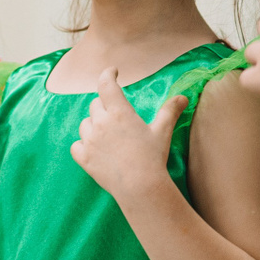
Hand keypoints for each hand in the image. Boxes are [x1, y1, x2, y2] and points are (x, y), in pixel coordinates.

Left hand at [70, 68, 182, 204]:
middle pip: (95, 105)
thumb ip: (170, 111)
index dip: (108, 74)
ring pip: (85, 124)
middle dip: (104, 106)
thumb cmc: (152, 158)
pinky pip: (76, 145)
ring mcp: (89, 141)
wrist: (140, 187)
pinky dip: (83, 145)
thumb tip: (183, 98)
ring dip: (93, 125)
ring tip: (107, 135)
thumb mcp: (162, 131)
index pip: (106, 84)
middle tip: (115, 114)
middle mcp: (101, 123)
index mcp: (119, 112)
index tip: (112, 72)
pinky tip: (93, 149)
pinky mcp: (83, 158)